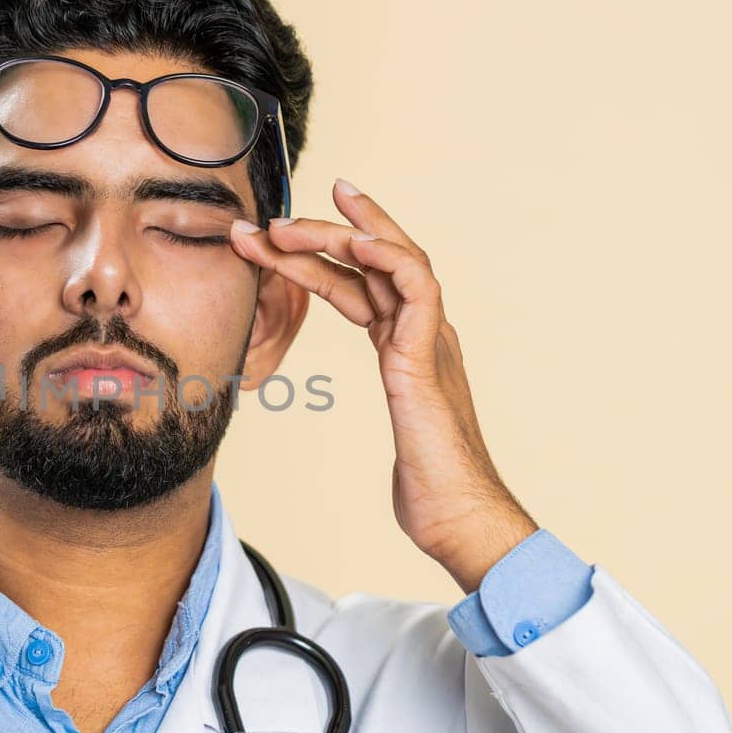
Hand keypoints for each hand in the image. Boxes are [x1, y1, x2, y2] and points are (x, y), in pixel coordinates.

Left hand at [228, 180, 535, 592]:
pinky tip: (354, 242)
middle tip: (273, 216)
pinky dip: (386, 256)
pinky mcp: (427, 356)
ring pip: (390, 261)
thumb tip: (383, 411)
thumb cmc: (430, 485)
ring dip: (338, 236)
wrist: (458, 516)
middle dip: (327, 228)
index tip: (286, 230)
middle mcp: (422, 333)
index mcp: (409, 346)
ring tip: (286, 228)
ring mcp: (429, 340)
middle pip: (376, 260)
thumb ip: (390, 406)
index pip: (367, 281)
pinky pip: (415, 286)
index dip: (329, 251)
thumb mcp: (396, 431)